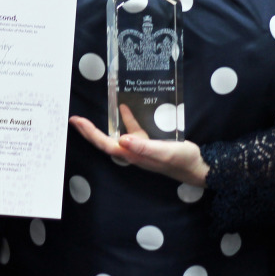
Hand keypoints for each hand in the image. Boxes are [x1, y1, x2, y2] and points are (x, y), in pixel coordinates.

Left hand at [69, 105, 208, 187]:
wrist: (199, 167)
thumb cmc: (182, 161)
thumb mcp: (164, 152)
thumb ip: (144, 147)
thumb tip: (122, 140)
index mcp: (133, 155)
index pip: (106, 144)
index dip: (90, 134)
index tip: (77, 122)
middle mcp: (133, 153)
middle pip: (106, 142)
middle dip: (89, 132)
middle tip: (75, 120)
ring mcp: (141, 149)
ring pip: (117, 136)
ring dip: (103, 127)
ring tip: (90, 117)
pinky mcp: (150, 144)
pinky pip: (133, 131)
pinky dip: (127, 120)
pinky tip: (125, 108)